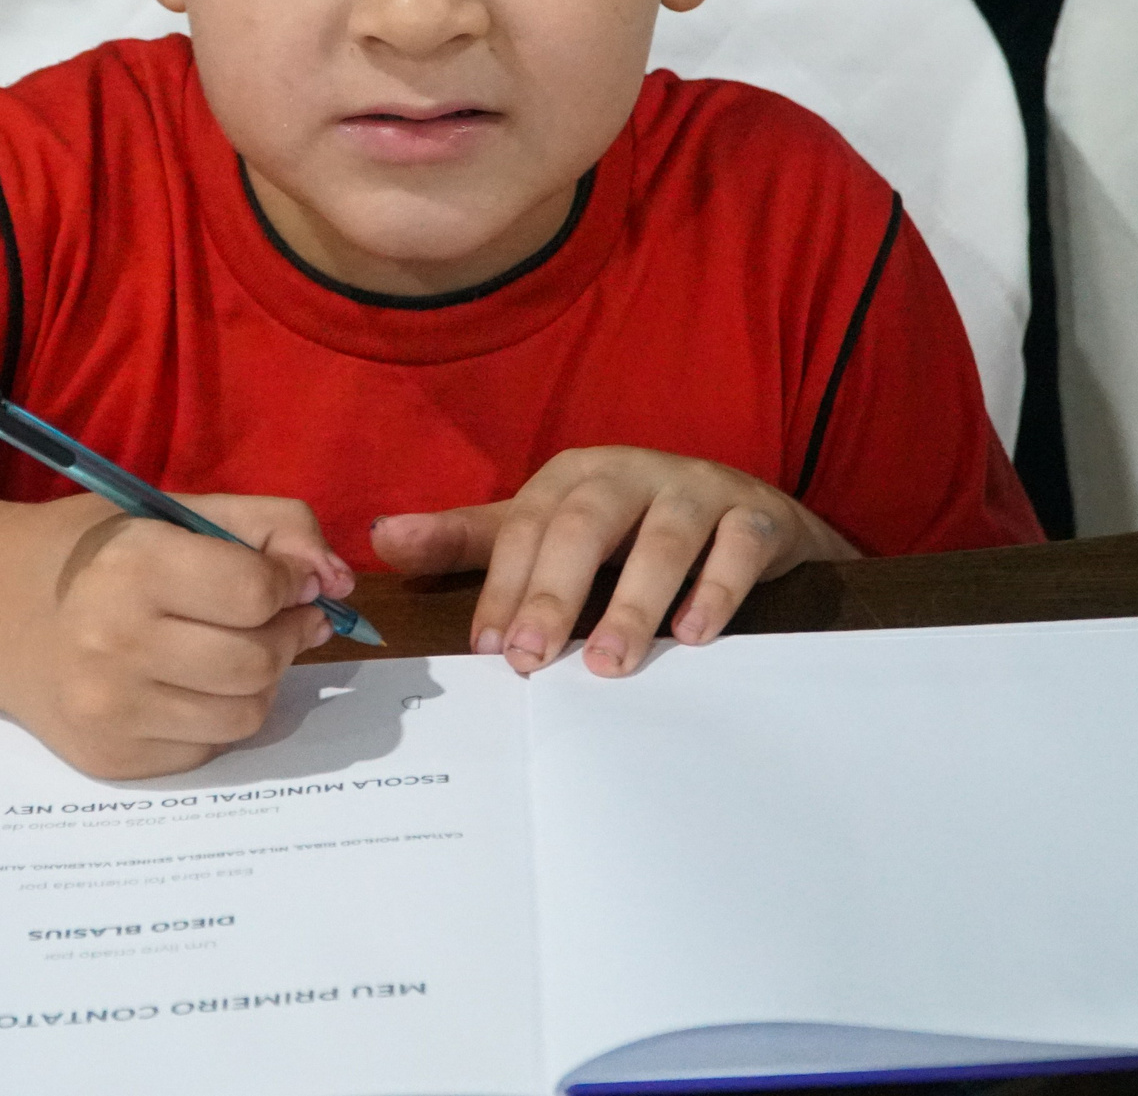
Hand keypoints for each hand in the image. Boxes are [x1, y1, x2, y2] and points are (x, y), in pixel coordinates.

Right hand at [0, 493, 351, 779]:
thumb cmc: (97, 554)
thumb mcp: (175, 511)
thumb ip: (272, 527)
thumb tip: (338, 582)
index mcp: (132, 564)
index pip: (259, 593)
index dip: (289, 585)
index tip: (279, 580)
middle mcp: (114, 642)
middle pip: (260, 661)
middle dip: (283, 637)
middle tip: (266, 618)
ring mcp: (110, 710)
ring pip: (247, 714)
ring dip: (258, 682)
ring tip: (226, 649)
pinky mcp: (112, 759)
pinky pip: (210, 748)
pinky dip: (215, 716)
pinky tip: (181, 684)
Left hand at [371, 447, 855, 677]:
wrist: (750, 520)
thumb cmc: (631, 529)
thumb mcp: (549, 529)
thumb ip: (470, 540)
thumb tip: (381, 537)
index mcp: (572, 475)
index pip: (526, 528)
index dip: (503, 587)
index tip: (487, 649)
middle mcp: (631, 473)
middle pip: (584, 525)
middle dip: (553, 593)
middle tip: (530, 659)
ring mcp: (697, 489)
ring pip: (663, 538)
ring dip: (633, 603)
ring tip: (609, 664)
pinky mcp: (756, 515)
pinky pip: (738, 546)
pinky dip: (716, 589)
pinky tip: (695, 635)